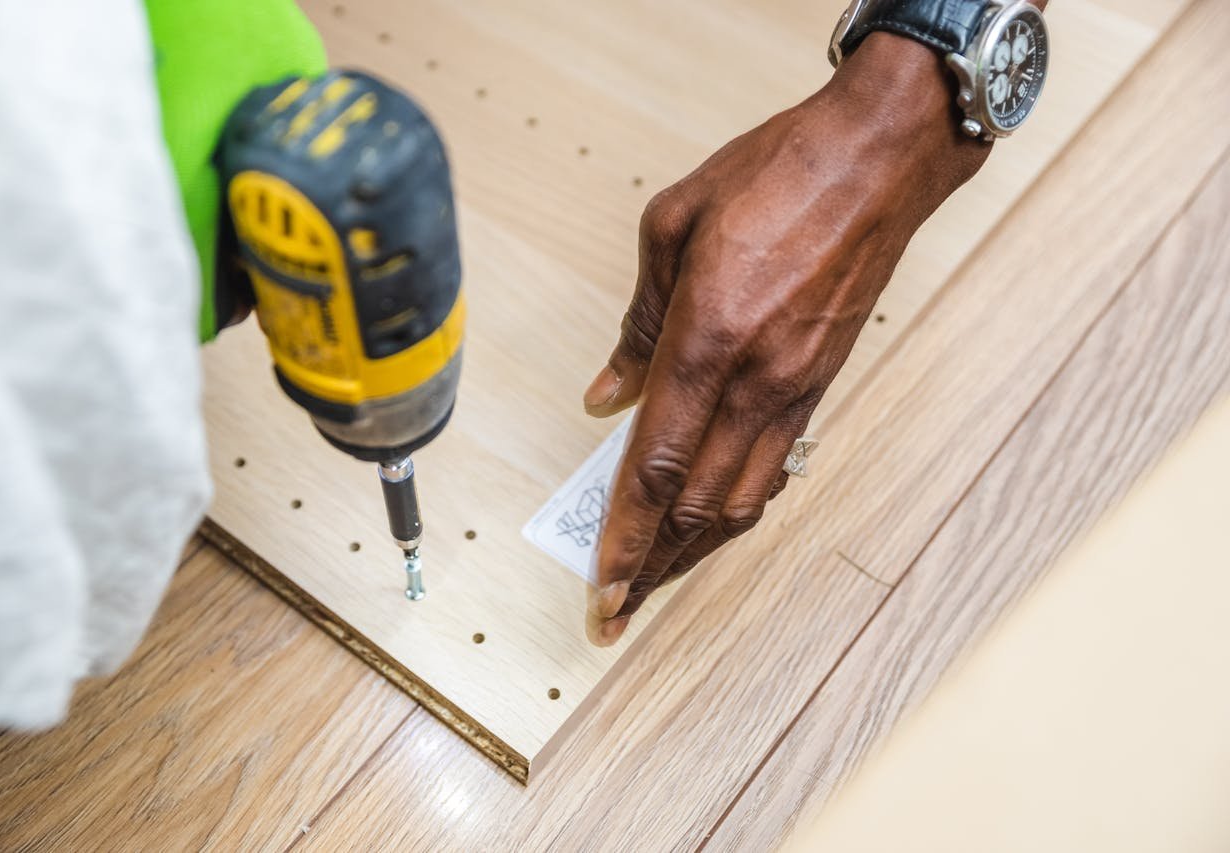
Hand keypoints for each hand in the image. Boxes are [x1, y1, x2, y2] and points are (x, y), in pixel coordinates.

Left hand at [583, 33, 991, 645]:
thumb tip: (607, 396)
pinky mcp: (821, 385)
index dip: (623, 536)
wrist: (880, 157)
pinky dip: (736, 507)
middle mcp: (757, 380)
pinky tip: (711, 522)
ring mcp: (796, 389)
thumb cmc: (776, 173)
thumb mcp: (670, 226)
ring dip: (694, 551)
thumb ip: (636, 325)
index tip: (600, 586)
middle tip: (614, 613)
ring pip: (741, 500)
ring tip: (654, 582)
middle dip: (651, 568)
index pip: (656, 466)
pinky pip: (774, 468)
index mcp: (708, 337)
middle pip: (697, 505)